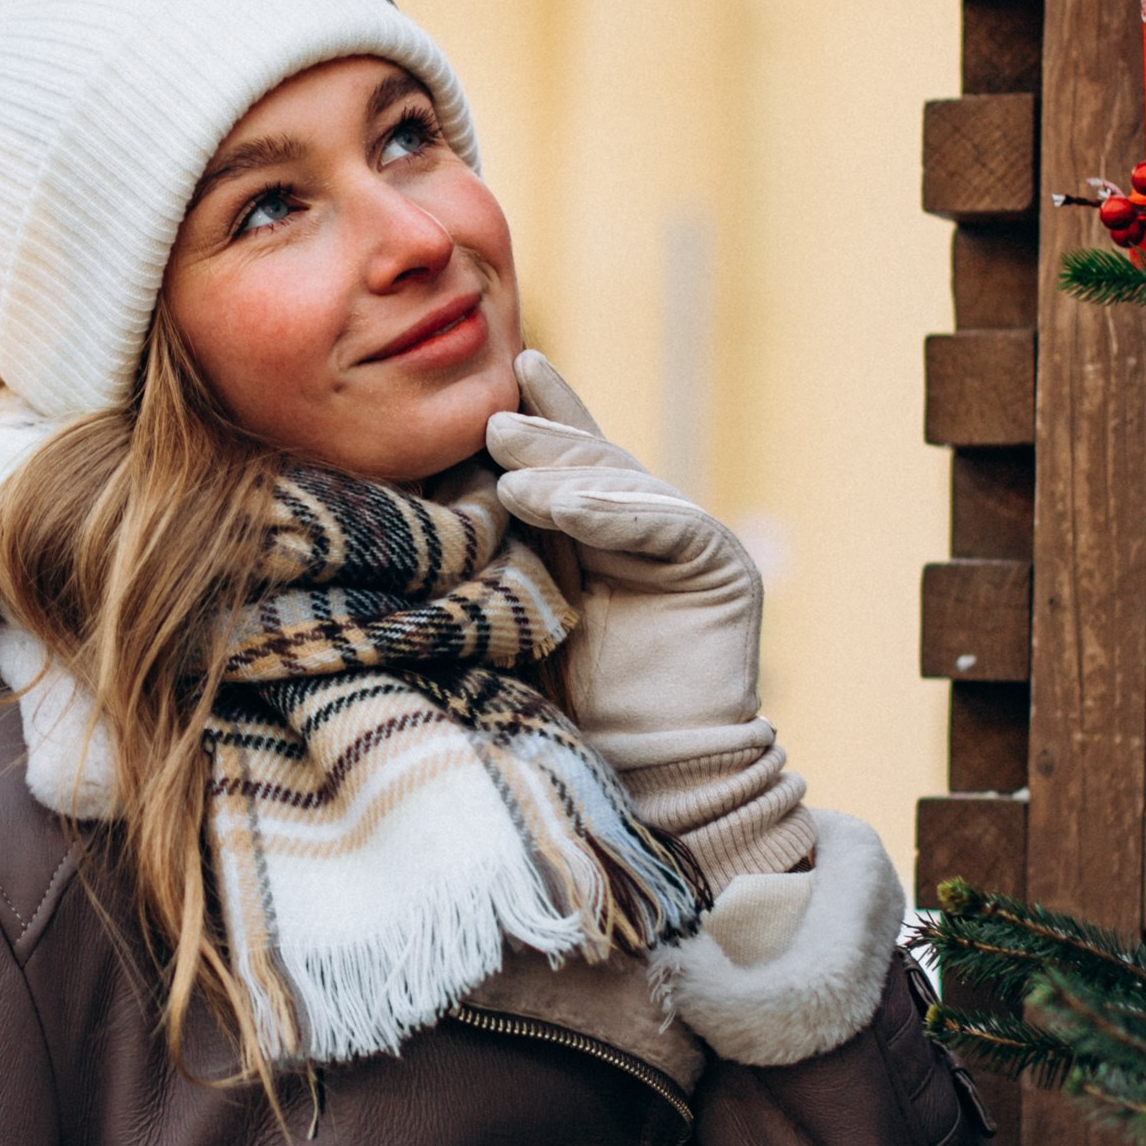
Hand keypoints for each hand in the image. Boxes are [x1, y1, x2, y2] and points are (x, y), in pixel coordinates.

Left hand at [485, 350, 764, 769]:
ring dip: (570, 477)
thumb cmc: (563, 710)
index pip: (560, 461)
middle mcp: (638, 529)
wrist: (642, 777)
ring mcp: (683, 543)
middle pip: (591, 461)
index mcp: (587, 535)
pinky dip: (616, 514)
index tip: (505, 369)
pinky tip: (569, 509)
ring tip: (515, 481)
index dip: (542, 411)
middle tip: (492, 422)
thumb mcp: (510, 619)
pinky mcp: (721, 567)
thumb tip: (424, 500)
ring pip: (625, 485)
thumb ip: (493, 558)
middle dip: (544, 438)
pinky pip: (669, 525)